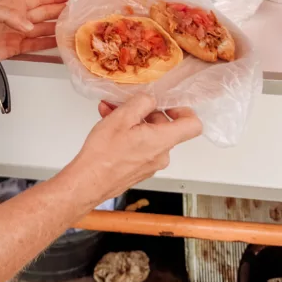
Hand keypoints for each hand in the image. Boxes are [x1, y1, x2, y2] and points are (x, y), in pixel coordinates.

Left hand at [0, 0, 68, 60]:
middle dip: (57, 12)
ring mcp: (17, 33)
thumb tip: (30, 28)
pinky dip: (46, 44)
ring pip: (41, 30)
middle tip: (74, 12)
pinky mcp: (15, 48)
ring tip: (70, 27)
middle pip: (42, 14)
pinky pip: (34, 45)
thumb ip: (12, 16)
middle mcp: (18, 18)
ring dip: (55, 28)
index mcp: (14, 5)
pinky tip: (58, 42)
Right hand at [68, 94, 201, 209]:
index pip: (193, 125)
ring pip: (148, 135)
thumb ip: (142, 102)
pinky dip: (128, 134)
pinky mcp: (139, 169)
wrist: (88, 182)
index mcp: (163, 140)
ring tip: (110, 113)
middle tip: (125, 104)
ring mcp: (151, 164)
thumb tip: (151, 100)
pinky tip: (108, 127)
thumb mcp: (123, 117)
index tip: (168, 104)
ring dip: (132, 121)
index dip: (184, 110)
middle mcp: (162, 155)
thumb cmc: (104, 153)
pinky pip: (140, 146)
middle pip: (165, 127)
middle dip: (145, 112)